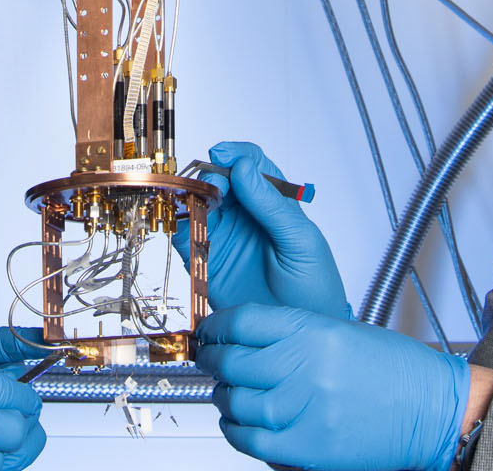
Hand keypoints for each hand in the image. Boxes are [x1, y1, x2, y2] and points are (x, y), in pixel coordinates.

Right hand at [177, 140, 349, 317]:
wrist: (298, 338)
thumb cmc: (314, 287)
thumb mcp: (300, 241)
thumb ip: (272, 206)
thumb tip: (245, 167)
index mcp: (272, 202)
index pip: (251, 165)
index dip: (235, 154)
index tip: (222, 154)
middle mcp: (245, 215)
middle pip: (218, 181)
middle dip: (210, 176)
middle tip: (211, 186)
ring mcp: (224, 236)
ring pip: (198, 204)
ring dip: (191, 198)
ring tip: (196, 206)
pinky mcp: (206, 260)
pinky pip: (185, 237)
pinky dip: (179, 227)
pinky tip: (185, 227)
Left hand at [196, 304, 467, 470]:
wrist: (435, 409)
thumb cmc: (396, 371)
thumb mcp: (342, 333)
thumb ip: (293, 334)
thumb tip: (247, 341)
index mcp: (314, 330)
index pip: (242, 322)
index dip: (216, 327)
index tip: (208, 332)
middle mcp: (305, 366)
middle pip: (232, 361)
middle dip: (212, 361)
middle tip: (208, 360)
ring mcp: (304, 408)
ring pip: (237, 402)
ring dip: (224, 397)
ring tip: (227, 393)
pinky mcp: (309, 447)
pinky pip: (252, 440)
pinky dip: (236, 432)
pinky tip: (237, 423)